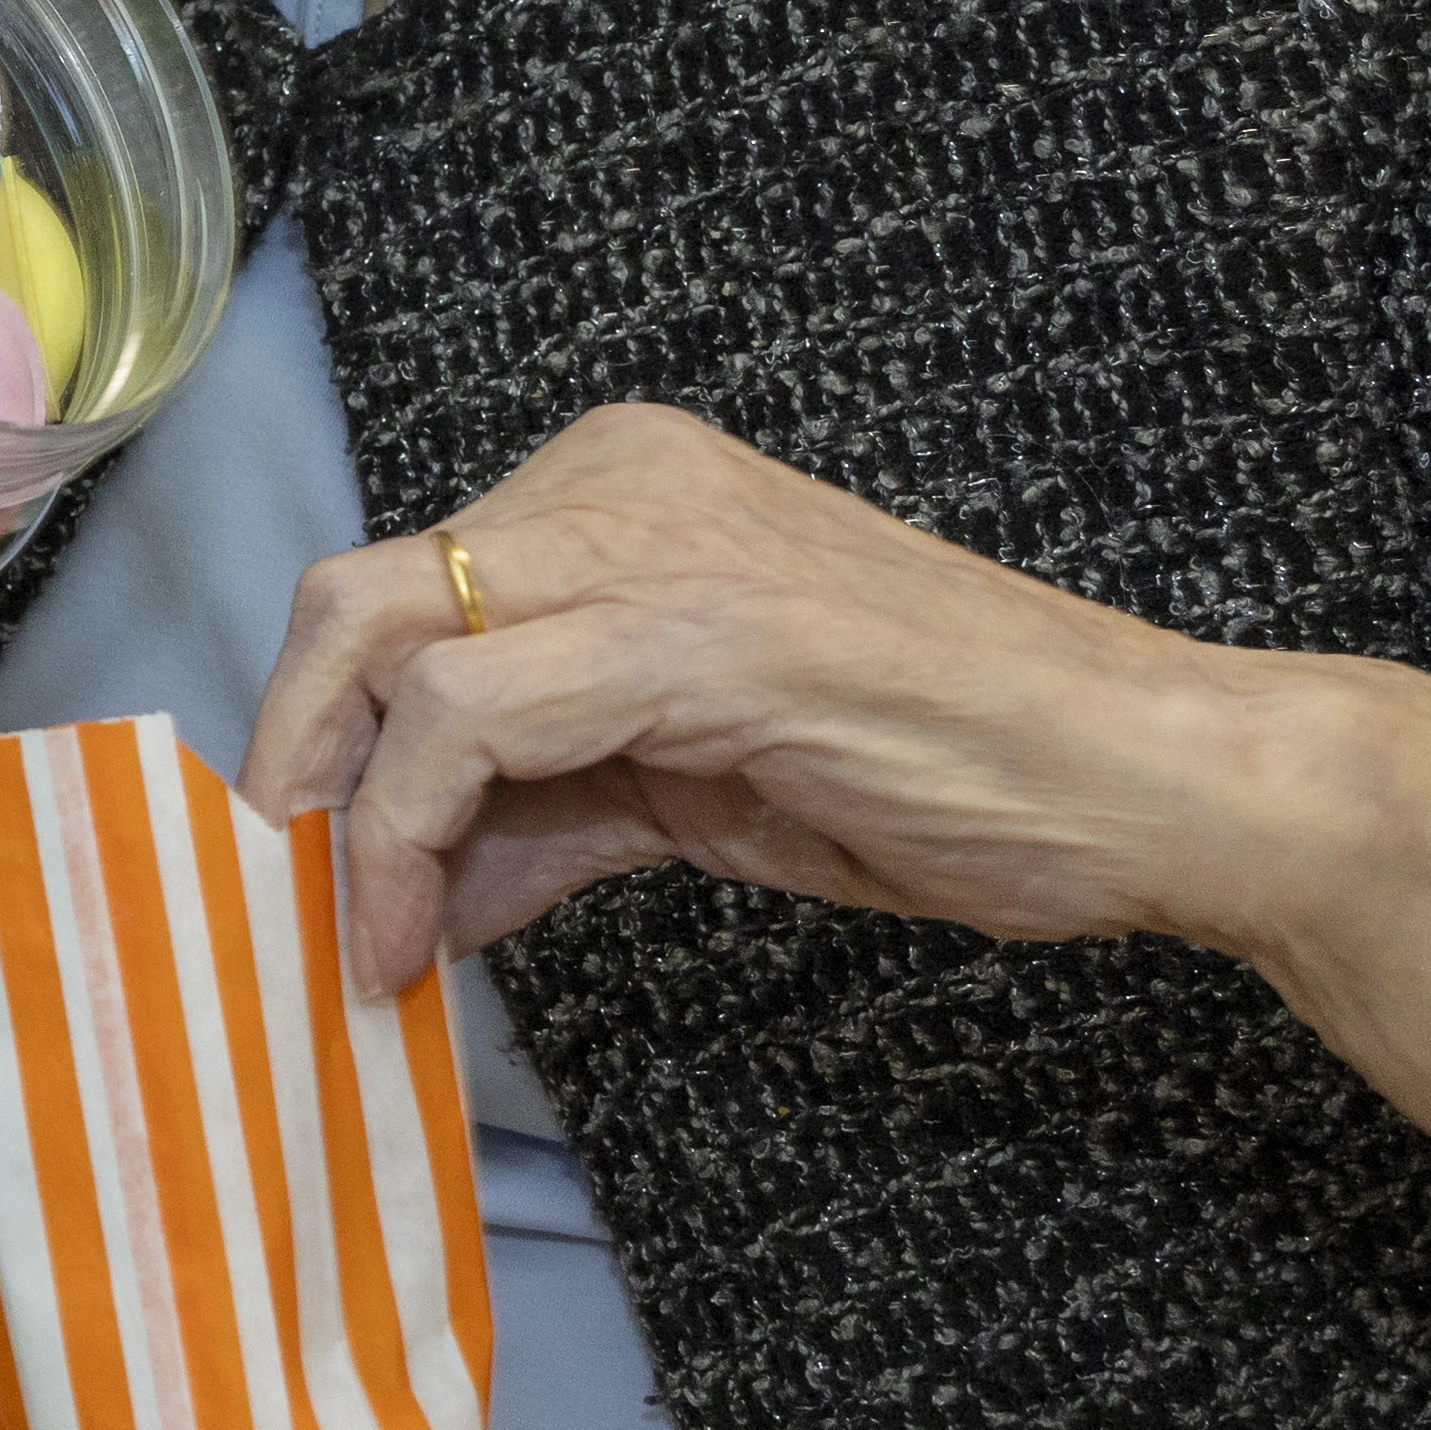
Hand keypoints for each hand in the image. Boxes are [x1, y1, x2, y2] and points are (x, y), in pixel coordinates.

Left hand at [238, 402, 1296, 995]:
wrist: (1140, 778)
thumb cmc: (947, 774)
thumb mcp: (695, 781)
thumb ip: (546, 804)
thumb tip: (407, 887)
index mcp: (624, 484)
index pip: (403, 590)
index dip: (328, 740)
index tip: (315, 876)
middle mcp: (621, 479)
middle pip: (359, 598)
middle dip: (297, 762)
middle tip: (291, 907)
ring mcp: (654, 540)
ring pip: (385, 642)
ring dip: (340, 818)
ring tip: (361, 950)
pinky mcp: (693, 631)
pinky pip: (470, 715)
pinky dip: (408, 834)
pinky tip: (420, 940)